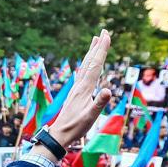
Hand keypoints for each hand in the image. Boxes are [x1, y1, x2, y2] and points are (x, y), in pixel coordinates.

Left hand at [46, 32, 112, 148]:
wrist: (59, 134)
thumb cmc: (76, 127)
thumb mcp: (90, 117)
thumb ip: (99, 103)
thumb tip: (108, 90)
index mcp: (85, 88)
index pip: (95, 65)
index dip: (102, 50)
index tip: (106, 36)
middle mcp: (80, 85)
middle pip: (90, 61)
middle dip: (98, 46)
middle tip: (104, 31)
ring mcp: (76, 89)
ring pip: (85, 66)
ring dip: (91, 53)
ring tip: (95, 40)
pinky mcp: (75, 94)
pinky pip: (82, 74)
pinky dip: (86, 65)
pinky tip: (85, 65)